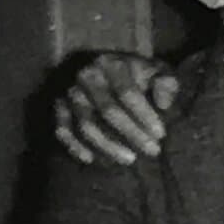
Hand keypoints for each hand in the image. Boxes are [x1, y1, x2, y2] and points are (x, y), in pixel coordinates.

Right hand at [54, 51, 178, 165]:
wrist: (103, 68)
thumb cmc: (137, 74)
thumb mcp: (156, 71)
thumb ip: (166, 83)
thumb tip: (164, 104)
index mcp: (111, 64)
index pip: (127, 92)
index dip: (145, 115)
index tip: (161, 134)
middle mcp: (86, 76)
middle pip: (108, 110)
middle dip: (132, 133)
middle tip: (152, 151)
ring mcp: (69, 93)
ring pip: (86, 125)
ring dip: (108, 146)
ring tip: (129, 159)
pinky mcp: (57, 108)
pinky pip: (62, 130)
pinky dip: (74, 147)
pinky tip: (91, 160)